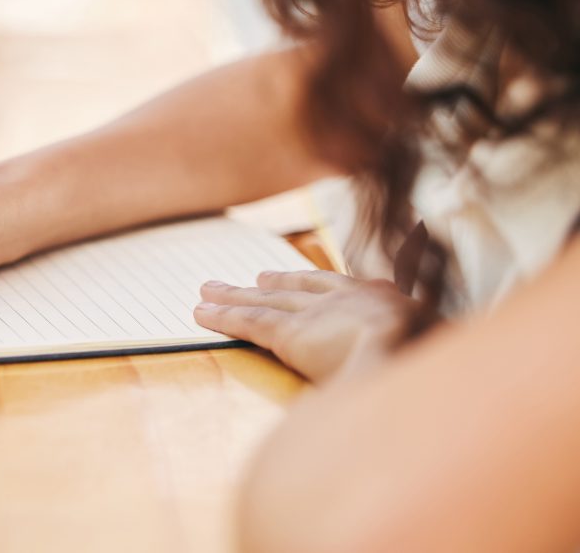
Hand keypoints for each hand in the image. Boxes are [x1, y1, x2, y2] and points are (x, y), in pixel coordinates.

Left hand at [193, 270, 418, 381]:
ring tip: (209, 290)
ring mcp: (314, 313)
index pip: (339, 286)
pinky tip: (201, 312)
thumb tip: (412, 359)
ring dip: (234, 295)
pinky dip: (222, 316)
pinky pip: (248, 323)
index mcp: (380, 299)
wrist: (406, 351)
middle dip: (271, 282)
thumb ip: (417, 346)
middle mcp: (342, 298)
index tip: (303, 277)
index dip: (316, 282)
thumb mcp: (435, 343)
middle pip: (296, 287)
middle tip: (252, 277)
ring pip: (265, 301)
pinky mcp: (288, 333)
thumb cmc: (432, 356)